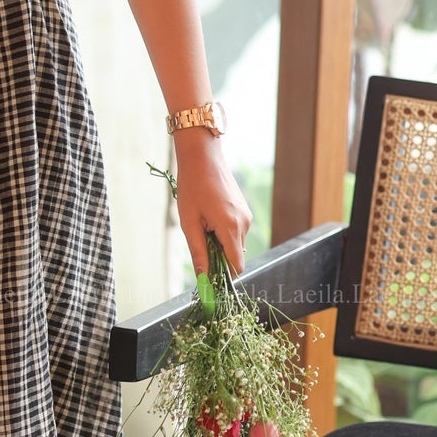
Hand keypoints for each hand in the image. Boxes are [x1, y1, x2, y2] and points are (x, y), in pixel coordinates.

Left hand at [172, 131, 252, 282]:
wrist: (203, 157)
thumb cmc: (192, 187)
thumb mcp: (190, 223)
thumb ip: (199, 253)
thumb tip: (203, 279)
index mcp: (231, 227)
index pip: (236, 266)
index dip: (223, 277)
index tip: (208, 280)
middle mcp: (244, 224)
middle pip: (236, 257)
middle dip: (219, 260)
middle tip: (198, 248)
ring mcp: (246, 216)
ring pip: (236, 245)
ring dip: (220, 246)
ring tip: (201, 227)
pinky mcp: (244, 211)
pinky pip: (236, 232)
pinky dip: (224, 234)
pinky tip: (209, 220)